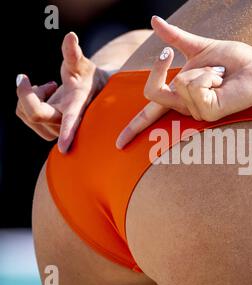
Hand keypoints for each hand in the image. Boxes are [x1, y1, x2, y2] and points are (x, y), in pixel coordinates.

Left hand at [16, 32, 107, 152]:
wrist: (93, 92)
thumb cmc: (88, 77)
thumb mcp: (82, 64)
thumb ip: (74, 53)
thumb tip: (70, 37)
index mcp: (78, 107)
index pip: (71, 121)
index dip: (68, 133)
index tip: (64, 148)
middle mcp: (67, 122)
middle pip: (34, 113)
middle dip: (26, 93)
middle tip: (32, 79)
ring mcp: (56, 129)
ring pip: (26, 115)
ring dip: (29, 96)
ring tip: (49, 86)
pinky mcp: (48, 129)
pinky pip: (26, 116)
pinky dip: (29, 100)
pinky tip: (47, 94)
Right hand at [116, 16, 251, 148]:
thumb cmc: (235, 60)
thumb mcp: (199, 47)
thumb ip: (175, 38)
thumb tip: (153, 21)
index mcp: (180, 94)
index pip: (150, 113)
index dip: (133, 128)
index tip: (118, 144)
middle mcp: (185, 107)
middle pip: (152, 92)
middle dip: (160, 67)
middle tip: (178, 55)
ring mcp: (197, 113)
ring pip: (177, 83)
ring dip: (202, 69)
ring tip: (220, 74)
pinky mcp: (208, 113)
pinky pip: (192, 86)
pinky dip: (207, 75)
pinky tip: (222, 81)